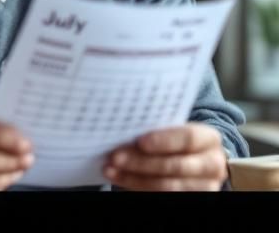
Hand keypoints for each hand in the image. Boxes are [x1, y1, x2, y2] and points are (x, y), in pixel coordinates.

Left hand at [103, 123, 228, 190]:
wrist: (196, 159)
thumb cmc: (177, 139)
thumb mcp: (174, 129)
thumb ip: (157, 127)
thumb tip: (123, 126)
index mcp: (209, 139)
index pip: (188, 138)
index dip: (164, 140)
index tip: (140, 141)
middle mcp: (212, 164)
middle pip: (175, 166)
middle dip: (142, 162)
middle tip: (115, 157)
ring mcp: (204, 185)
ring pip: (167, 186)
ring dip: (134, 177)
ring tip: (110, 169)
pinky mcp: (192, 198)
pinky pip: (161, 195)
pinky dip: (136, 185)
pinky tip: (119, 178)